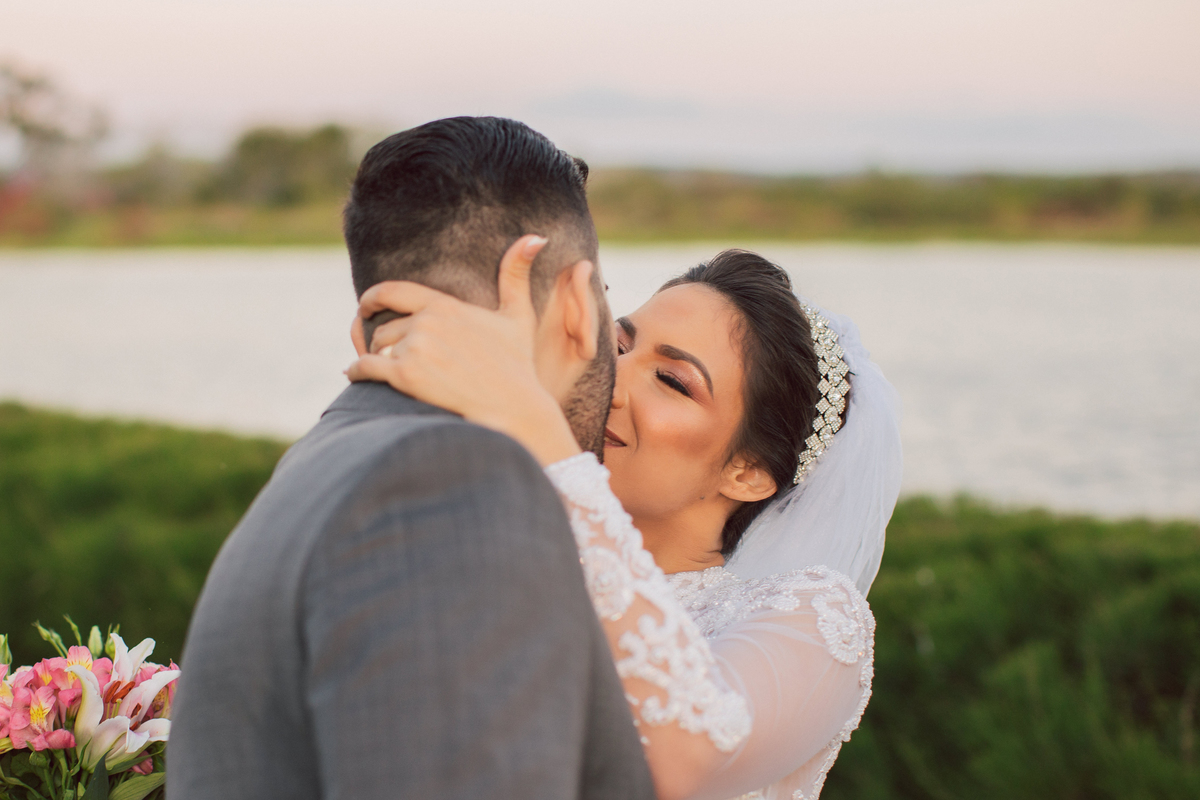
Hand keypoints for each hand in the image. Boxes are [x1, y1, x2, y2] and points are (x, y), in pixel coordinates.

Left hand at [346, 235, 582, 466]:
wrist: (513, 407)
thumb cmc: (517, 365)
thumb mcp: (518, 316)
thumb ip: (516, 274)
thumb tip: (536, 237)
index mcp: (445, 306)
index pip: (392, 291)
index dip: (372, 298)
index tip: (365, 306)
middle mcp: (427, 322)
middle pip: (384, 327)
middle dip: (379, 340)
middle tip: (379, 352)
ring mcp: (415, 348)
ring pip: (375, 347)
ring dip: (372, 357)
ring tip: (378, 368)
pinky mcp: (406, 375)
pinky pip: (366, 367)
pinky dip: (356, 371)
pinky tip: (354, 374)